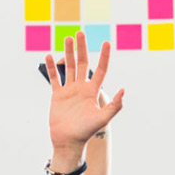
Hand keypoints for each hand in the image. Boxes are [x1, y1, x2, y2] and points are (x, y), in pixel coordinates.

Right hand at [46, 32, 122, 153]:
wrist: (68, 141)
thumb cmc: (86, 132)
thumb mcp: (102, 119)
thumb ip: (114, 106)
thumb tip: (124, 90)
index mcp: (93, 91)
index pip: (101, 70)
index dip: (104, 56)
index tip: (107, 42)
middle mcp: (82, 88)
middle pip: (83, 64)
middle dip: (82, 48)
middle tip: (80, 33)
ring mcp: (69, 91)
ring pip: (69, 67)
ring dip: (68, 53)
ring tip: (67, 38)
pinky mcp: (57, 95)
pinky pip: (55, 78)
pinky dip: (52, 67)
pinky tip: (50, 56)